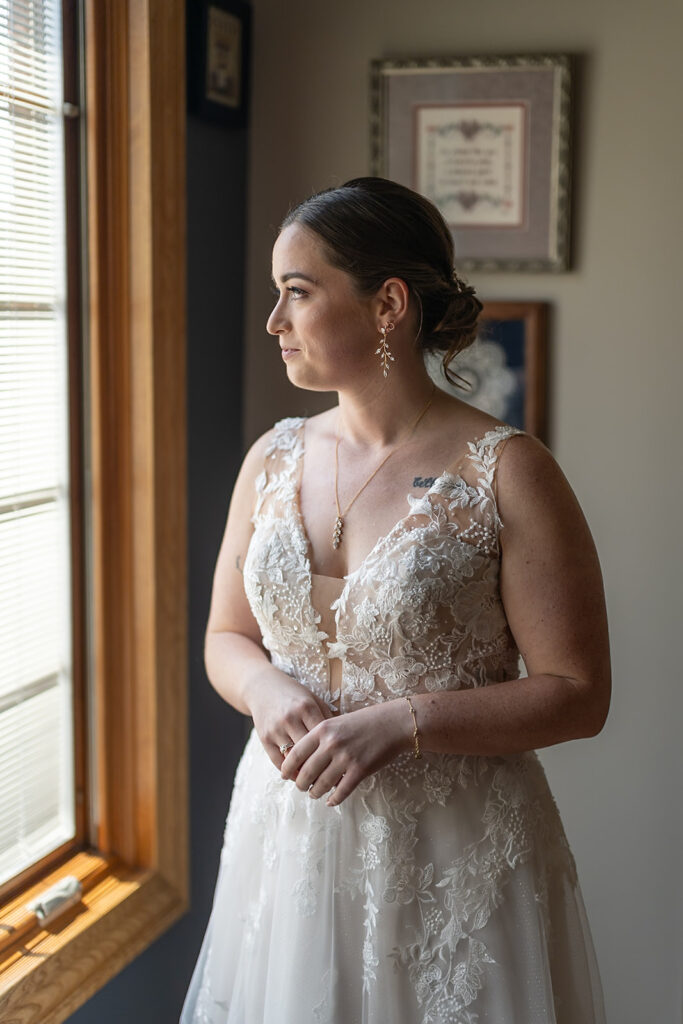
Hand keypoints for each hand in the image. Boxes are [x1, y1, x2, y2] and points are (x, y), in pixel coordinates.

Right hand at [247, 667, 334, 771]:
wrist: (263, 687)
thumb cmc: (295, 695)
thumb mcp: (313, 700)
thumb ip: (327, 718)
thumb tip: (344, 742)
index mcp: (307, 707)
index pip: (324, 738)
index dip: (334, 754)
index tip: (343, 766)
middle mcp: (290, 718)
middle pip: (309, 752)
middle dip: (320, 768)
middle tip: (331, 781)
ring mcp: (276, 729)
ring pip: (293, 760)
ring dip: (304, 774)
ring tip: (315, 783)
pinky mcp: (264, 737)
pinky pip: (278, 761)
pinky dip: (288, 772)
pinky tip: (297, 776)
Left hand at [280, 700, 412, 805]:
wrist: (393, 723)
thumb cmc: (365, 721)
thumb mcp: (337, 722)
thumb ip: (321, 738)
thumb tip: (304, 759)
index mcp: (322, 729)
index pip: (295, 753)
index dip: (287, 767)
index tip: (284, 775)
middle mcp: (331, 744)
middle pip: (306, 772)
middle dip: (300, 784)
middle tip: (301, 787)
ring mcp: (345, 758)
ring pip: (321, 784)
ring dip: (315, 793)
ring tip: (314, 794)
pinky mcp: (360, 770)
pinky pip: (341, 791)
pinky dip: (334, 800)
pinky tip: (331, 801)